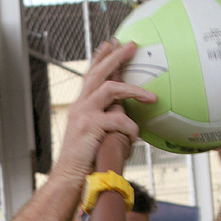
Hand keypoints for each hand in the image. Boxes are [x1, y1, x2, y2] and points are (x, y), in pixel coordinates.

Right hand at [56, 41, 155, 180]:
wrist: (68, 177)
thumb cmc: (84, 160)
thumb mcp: (94, 136)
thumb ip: (106, 122)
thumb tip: (126, 116)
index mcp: (80, 106)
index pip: (89, 75)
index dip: (99, 57)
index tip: (109, 43)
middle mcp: (80, 105)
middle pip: (98, 72)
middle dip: (116, 57)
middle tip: (131, 45)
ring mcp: (83, 114)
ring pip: (110, 89)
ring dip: (133, 90)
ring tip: (151, 96)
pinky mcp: (90, 126)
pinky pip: (118, 119)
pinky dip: (130, 127)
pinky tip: (135, 136)